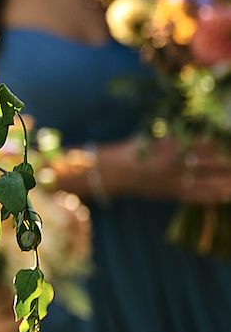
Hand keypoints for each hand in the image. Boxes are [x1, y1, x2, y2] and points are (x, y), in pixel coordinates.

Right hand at [105, 137, 230, 202]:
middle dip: (229, 162)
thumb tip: (202, 134)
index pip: (204, 144)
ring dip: (228, 180)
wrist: (112, 172)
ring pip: (211, 182)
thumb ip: (176, 136)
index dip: (221, 144)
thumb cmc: (133, 151)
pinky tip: (228, 193)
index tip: (229, 141)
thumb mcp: (153, 138)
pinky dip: (217, 196)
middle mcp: (176, 164)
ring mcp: (176, 181)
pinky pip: (201, 196)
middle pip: (212, 163)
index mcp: (170, 145)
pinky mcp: (174, 194)